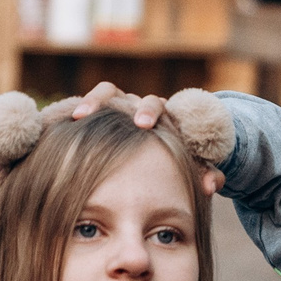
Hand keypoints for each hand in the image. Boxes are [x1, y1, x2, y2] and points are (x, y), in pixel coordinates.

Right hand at [68, 79, 222, 195]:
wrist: (155, 145)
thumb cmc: (174, 159)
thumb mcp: (192, 167)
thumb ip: (205, 175)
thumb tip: (211, 187)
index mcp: (173, 119)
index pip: (177, 113)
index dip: (168, 120)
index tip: (151, 127)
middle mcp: (149, 108)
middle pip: (149, 100)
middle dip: (144, 110)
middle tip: (140, 123)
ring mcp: (125, 104)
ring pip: (113, 92)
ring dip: (99, 101)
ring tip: (83, 115)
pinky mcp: (103, 106)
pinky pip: (93, 98)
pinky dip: (84, 104)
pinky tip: (69, 118)